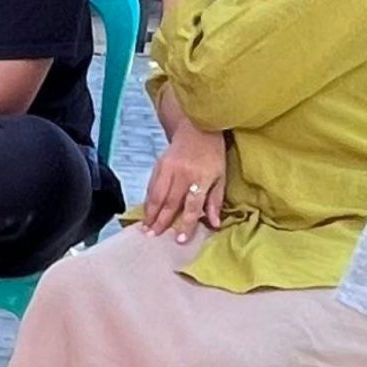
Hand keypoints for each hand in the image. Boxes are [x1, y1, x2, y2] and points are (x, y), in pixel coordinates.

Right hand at [141, 125, 226, 242]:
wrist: (197, 126)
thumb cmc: (212, 153)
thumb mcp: (221, 176)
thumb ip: (216, 201)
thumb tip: (215, 223)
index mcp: (202, 177)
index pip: (192, 205)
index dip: (186, 223)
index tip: (181, 239)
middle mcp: (184, 174)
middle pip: (170, 202)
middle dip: (162, 221)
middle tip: (154, 236)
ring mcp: (169, 168)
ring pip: (157, 195)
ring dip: (151, 213)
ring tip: (146, 228)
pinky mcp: (159, 165)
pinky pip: (152, 186)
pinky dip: (148, 201)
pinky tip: (147, 212)